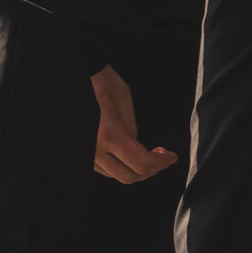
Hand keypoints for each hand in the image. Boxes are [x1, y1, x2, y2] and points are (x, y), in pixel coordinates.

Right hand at [90, 64, 177, 183]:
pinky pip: (105, 169)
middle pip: (130, 176)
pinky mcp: (84, 153)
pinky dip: (120, 165)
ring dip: (135, 169)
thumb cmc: (101, 83)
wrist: (79, 76)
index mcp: (109, 134)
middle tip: (161, 156)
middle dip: (152, 169)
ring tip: (145, 153)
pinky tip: (127, 153)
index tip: (172, 157)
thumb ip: (132, 131)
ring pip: (117, 175)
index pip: (142, 163)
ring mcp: (87, 153)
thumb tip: (139, 150)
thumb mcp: (125, 102)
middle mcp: (94, 149)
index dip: (162, 163)